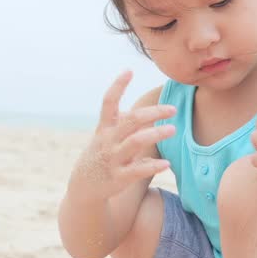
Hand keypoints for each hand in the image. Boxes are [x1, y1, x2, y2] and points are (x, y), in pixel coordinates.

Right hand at [79, 71, 175, 198]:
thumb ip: (127, 124)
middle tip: (172, 109)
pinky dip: (153, 166)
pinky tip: (167, 164)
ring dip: (155, 134)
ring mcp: (113, 159)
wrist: (83, 187)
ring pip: (135, 142)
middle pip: (131, 120)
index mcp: (104, 128)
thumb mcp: (107, 137)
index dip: (117, 86)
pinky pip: (137, 170)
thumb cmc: (101, 156)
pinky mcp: (119, 177)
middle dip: (152, 112)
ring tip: (173, 129)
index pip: (108, 102)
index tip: (129, 70)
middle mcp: (108, 141)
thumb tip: (153, 112)